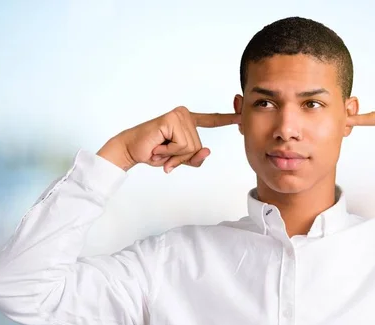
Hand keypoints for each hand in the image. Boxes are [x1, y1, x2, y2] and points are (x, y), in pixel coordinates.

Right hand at [97, 106, 239, 171]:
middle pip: (198, 146)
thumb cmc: (154, 153)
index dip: (228, 118)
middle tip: (165, 153)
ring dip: (174, 156)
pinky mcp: (171, 120)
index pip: (211, 120)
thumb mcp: (179, 159)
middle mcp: (184, 115)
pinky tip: (159, 146)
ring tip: (161, 150)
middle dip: (182, 157)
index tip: (242, 115)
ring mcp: (178, 116)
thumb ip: (195, 158)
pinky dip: (169, 152)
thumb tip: (208, 151)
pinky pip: (181, 146)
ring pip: (191, 148)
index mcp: (188, 121)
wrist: (132, 150)